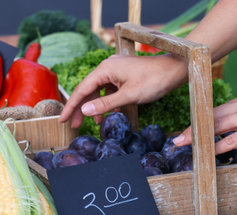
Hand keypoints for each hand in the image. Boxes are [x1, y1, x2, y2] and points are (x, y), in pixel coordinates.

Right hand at [59, 54, 186, 127]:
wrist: (173, 71)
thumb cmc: (153, 81)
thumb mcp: (128, 96)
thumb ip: (105, 104)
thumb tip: (85, 112)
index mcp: (105, 69)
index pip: (82, 89)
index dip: (71, 106)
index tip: (63, 120)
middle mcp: (108, 67)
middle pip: (89, 90)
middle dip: (82, 108)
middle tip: (75, 126)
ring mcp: (116, 70)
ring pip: (100, 90)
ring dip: (97, 106)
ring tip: (95, 123)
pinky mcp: (124, 75)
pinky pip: (111, 90)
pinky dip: (109, 102)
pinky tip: (111, 114)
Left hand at [174, 72, 236, 154]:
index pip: (219, 108)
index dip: (203, 118)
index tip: (191, 125)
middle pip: (211, 115)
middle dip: (193, 126)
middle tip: (178, 138)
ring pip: (216, 126)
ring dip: (197, 136)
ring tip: (183, 145)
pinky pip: (230, 140)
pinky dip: (216, 146)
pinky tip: (206, 153)